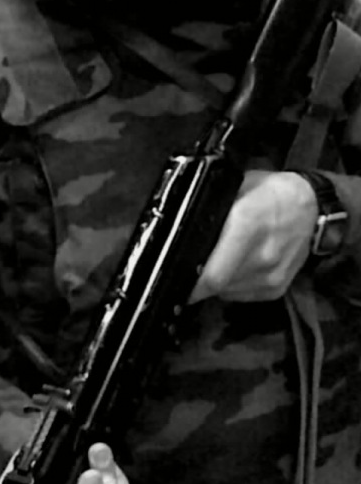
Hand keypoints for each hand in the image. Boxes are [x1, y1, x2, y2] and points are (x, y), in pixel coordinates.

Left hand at [189, 170, 317, 303]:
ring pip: (226, 293)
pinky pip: (241, 296)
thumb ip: (211, 210)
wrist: (311, 206)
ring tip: (214, 262)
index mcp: (246, 225)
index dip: (189, 281)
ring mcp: (271, 276)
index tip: (172, 276)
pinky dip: (231, 286)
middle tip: (187, 270)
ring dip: (214, 283)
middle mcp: (261, 256)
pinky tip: (233, 267)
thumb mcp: (236, 187)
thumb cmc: (268, 192)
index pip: (212, 273)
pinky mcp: (276, 289)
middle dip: (196, 282)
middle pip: (216, 285)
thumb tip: (181, 229)